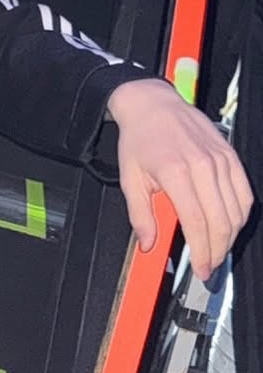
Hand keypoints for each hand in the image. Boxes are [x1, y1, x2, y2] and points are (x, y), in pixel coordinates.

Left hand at [108, 78, 252, 280]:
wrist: (152, 104)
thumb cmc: (139, 139)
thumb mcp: (129, 178)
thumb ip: (140, 215)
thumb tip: (148, 244)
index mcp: (175, 172)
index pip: (198, 223)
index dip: (202, 251)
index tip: (200, 268)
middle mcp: (202, 165)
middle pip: (222, 221)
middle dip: (217, 251)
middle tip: (209, 266)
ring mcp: (220, 159)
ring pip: (237, 210)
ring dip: (230, 236)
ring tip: (217, 249)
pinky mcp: (230, 155)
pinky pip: (244, 192)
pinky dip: (241, 214)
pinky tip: (230, 226)